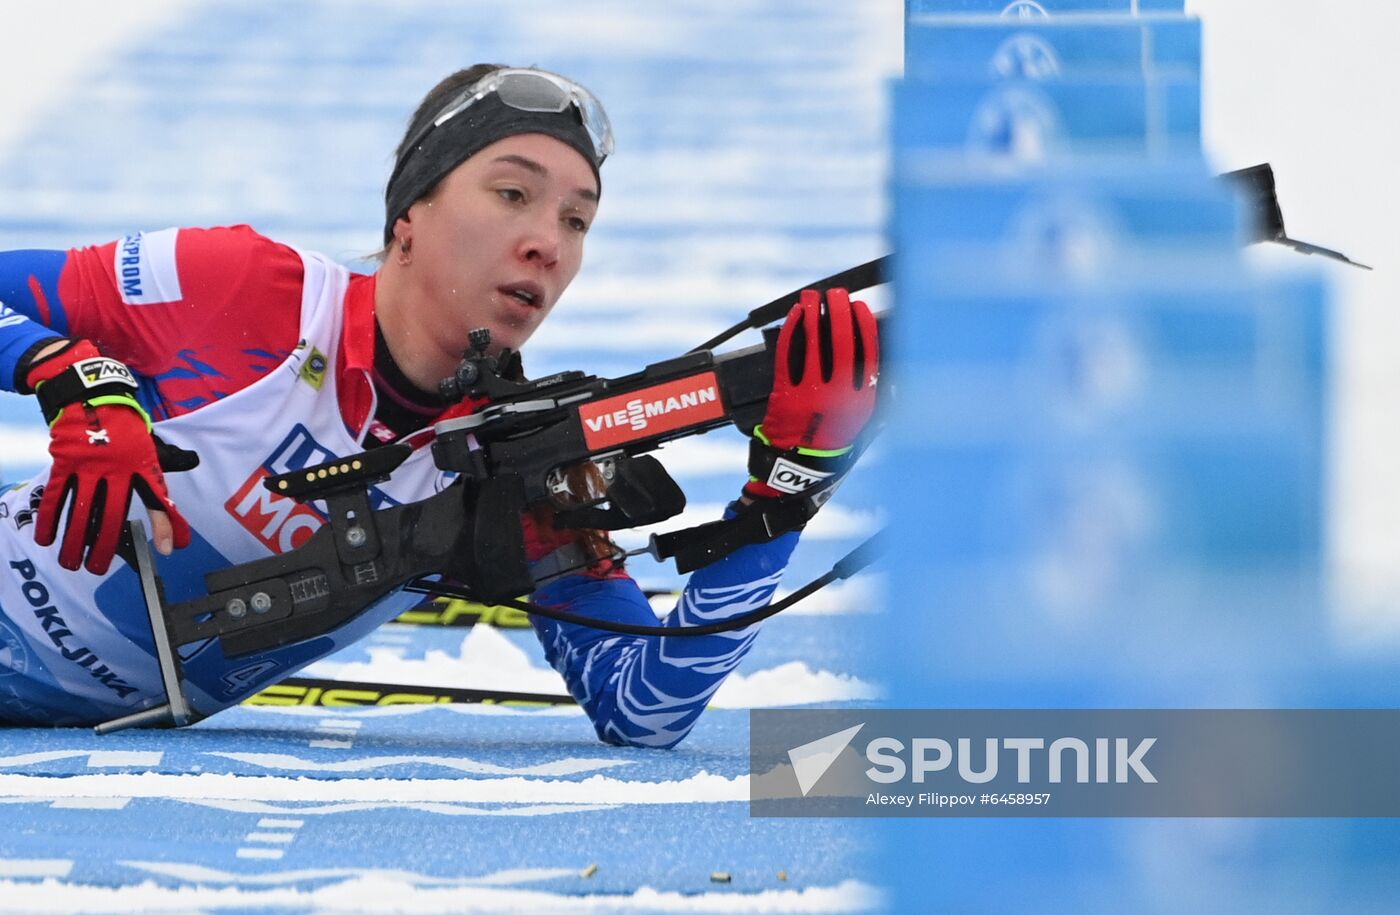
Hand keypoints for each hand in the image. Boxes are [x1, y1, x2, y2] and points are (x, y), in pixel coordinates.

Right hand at [23, 340, 191, 573]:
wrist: (90, 390)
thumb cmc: (123, 419)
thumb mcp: (150, 439)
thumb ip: (167, 460)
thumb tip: (192, 462)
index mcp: (143, 464)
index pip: (160, 499)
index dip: (167, 524)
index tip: (171, 549)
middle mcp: (119, 469)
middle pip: (113, 515)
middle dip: (105, 546)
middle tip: (98, 570)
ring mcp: (90, 466)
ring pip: (82, 511)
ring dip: (75, 540)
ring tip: (72, 563)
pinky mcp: (65, 461)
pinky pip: (58, 495)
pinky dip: (51, 518)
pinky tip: (46, 538)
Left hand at [745, 288, 878, 499]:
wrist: (799, 470)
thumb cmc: (833, 444)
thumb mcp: (864, 422)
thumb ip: (871, 391)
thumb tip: (880, 359)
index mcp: (864, 401)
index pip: (868, 354)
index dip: (864, 326)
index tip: (860, 308)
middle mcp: (840, 396)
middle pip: (842, 344)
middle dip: (839, 313)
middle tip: (836, 295)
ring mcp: (812, 395)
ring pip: (813, 346)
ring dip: (812, 316)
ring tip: (811, 297)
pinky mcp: (786, 396)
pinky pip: (789, 356)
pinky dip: (792, 333)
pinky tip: (795, 317)